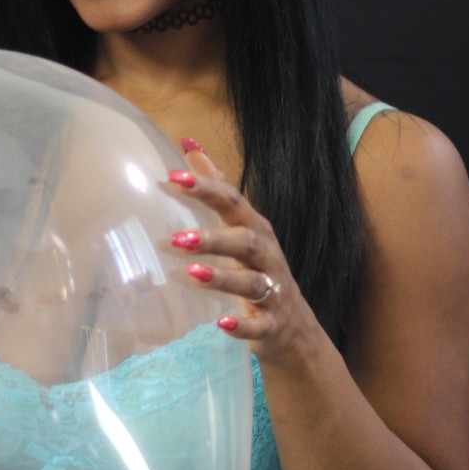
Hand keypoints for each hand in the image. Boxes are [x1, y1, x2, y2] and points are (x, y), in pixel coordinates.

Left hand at [167, 139, 312, 359]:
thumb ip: (216, 186)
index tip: (173, 176)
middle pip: (245, 241)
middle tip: (176, 238)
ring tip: (191, 274)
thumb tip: (187, 142)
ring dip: (222, 277)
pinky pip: (260, 325)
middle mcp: (266, 256)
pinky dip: (243, 325)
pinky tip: (222, 323)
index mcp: (254, 229)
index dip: (205, 188)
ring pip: (252, 282)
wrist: (294, 328)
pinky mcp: (272, 324)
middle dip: (213, 238)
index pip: (232, 202)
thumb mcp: (239, 225)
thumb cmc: (257, 268)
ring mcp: (273, 291)